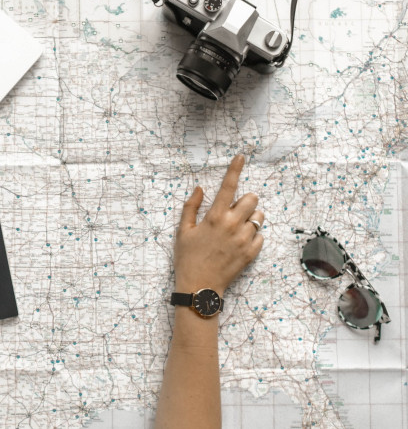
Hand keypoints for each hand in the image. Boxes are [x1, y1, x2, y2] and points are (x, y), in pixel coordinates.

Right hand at [174, 155, 263, 294]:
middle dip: (246, 200)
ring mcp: (244, 240)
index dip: (235, 169)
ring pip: (259, 217)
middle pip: (252, 199)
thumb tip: (200, 188)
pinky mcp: (251, 253)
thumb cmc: (187, 258)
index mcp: (214, 217)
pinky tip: (239, 242)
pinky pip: (260, 236)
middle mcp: (232, 225)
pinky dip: (253, 236)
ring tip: (238, 227)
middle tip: (235, 210)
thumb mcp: (183, 231)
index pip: (228, 186)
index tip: (241, 156)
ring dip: (251, 218)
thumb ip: (191, 207)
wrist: (199, 287)